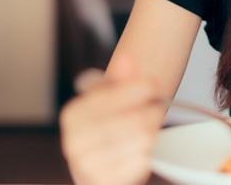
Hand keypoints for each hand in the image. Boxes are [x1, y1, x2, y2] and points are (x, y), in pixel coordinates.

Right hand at [59, 54, 165, 184]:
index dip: (136, 89)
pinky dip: (147, 154)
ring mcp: (86, 167)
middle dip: (150, 112)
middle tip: (157, 108)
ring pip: (138, 141)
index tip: (153, 84)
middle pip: (130, 121)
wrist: (99, 164)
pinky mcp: (102, 182)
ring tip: (152, 128)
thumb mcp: (111, 98)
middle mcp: (73, 142)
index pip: (109, 97)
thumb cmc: (107, 127)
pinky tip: (144, 148)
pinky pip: (139, 164)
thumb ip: (121, 78)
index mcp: (72, 115)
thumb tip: (127, 57)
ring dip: (152, 132)